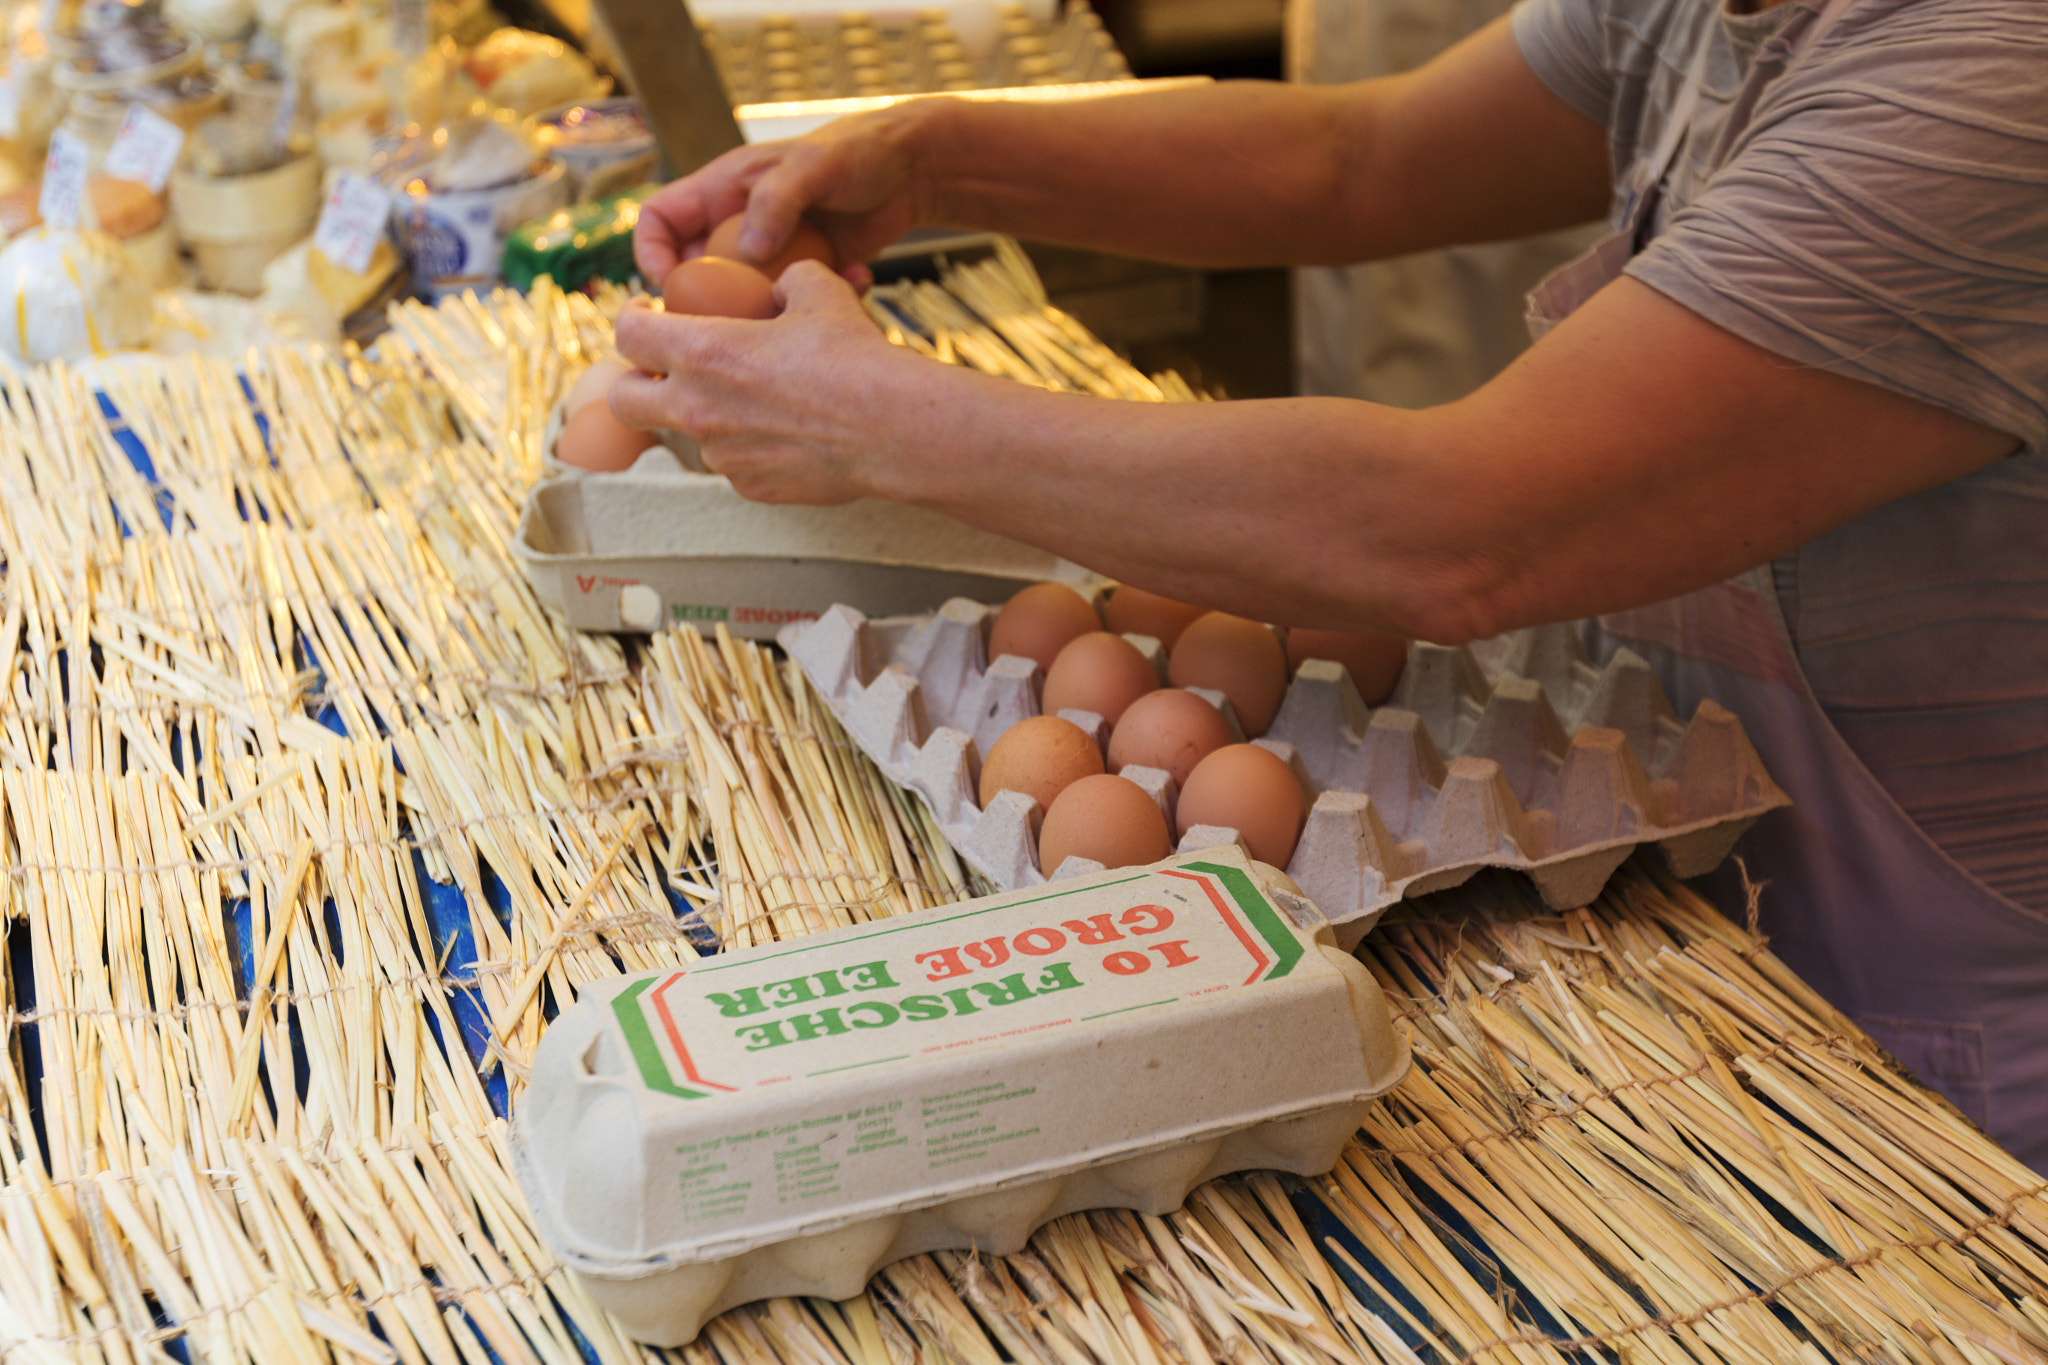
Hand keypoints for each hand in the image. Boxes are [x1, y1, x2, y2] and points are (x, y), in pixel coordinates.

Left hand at [608, 262, 922, 504]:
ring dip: (704, 415)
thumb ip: (784, 282)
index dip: (632, 320)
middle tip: (662, 370)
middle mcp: (698, 408)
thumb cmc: (855, 360)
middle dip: (633, 383)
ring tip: (753, 401)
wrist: (891, 428)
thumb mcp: (820, 291)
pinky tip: (787, 432)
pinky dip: (747, 447)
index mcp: (702, 352)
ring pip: (688, 434)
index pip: (627, 335)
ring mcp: (722, 455)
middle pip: (624, 400)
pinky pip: (733, 464)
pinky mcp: (751, 487)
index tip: (648, 317)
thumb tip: (777, 289)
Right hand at [632, 101, 938, 286]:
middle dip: (707, 304)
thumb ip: (775, 202)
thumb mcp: (812, 167)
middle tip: (738, 322)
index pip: (658, 220)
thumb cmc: (855, 151)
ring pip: (743, 296)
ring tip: (809, 302)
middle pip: (694, 273)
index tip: (667, 287)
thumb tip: (746, 252)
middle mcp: (736, 224)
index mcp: (721, 191)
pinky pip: (791, 299)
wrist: (909, 168)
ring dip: (770, 309)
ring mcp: (769, 252)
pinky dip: (817, 300)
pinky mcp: (802, 272)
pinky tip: (857, 281)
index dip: (650, 253)